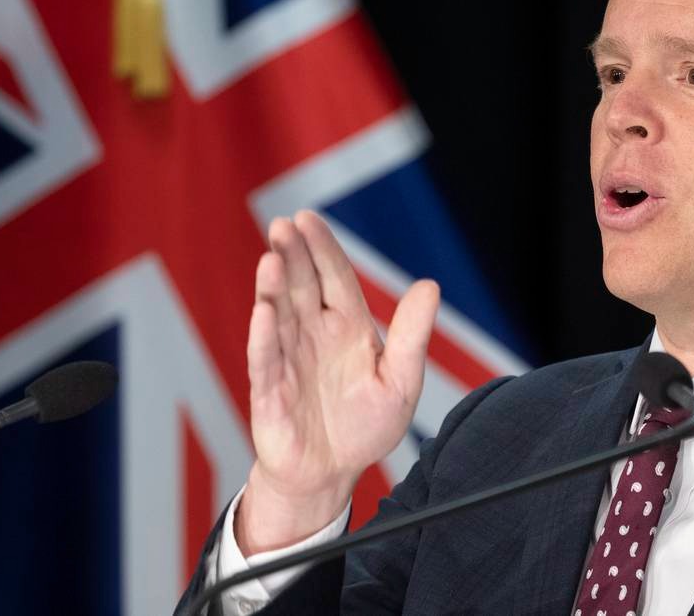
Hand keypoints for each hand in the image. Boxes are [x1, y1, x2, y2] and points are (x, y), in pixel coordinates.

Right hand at [236, 210, 438, 552]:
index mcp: (347, 327)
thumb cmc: (364, 426)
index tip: (307, 219)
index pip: (333, 278)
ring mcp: (289, 359)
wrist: (330, 474)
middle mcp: (313, 335)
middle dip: (292, 255)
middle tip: (283, 225)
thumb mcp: (401, 381)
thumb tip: (430, 285)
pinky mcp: (270, 391)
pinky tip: (264, 312)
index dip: (321, 249)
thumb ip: (412, 335)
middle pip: (301, 286)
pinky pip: (265, 359)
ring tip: (272, 258)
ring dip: (274, 287)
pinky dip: (264, 337)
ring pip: (279, 315)